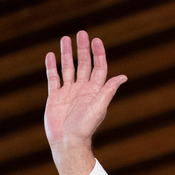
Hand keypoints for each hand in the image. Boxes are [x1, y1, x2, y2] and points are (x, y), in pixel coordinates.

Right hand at [44, 30, 126, 174]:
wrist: (68, 141)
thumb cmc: (86, 126)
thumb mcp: (100, 106)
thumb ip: (109, 90)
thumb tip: (124, 77)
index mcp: (95, 90)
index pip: (98, 67)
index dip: (98, 54)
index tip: (96, 40)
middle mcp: (82, 89)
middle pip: (83, 64)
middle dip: (83, 49)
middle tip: (82, 33)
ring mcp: (68, 92)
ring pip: (68, 68)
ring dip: (67, 54)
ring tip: (65, 39)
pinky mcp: (55, 97)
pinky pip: (53, 78)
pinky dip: (52, 66)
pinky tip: (50, 55)